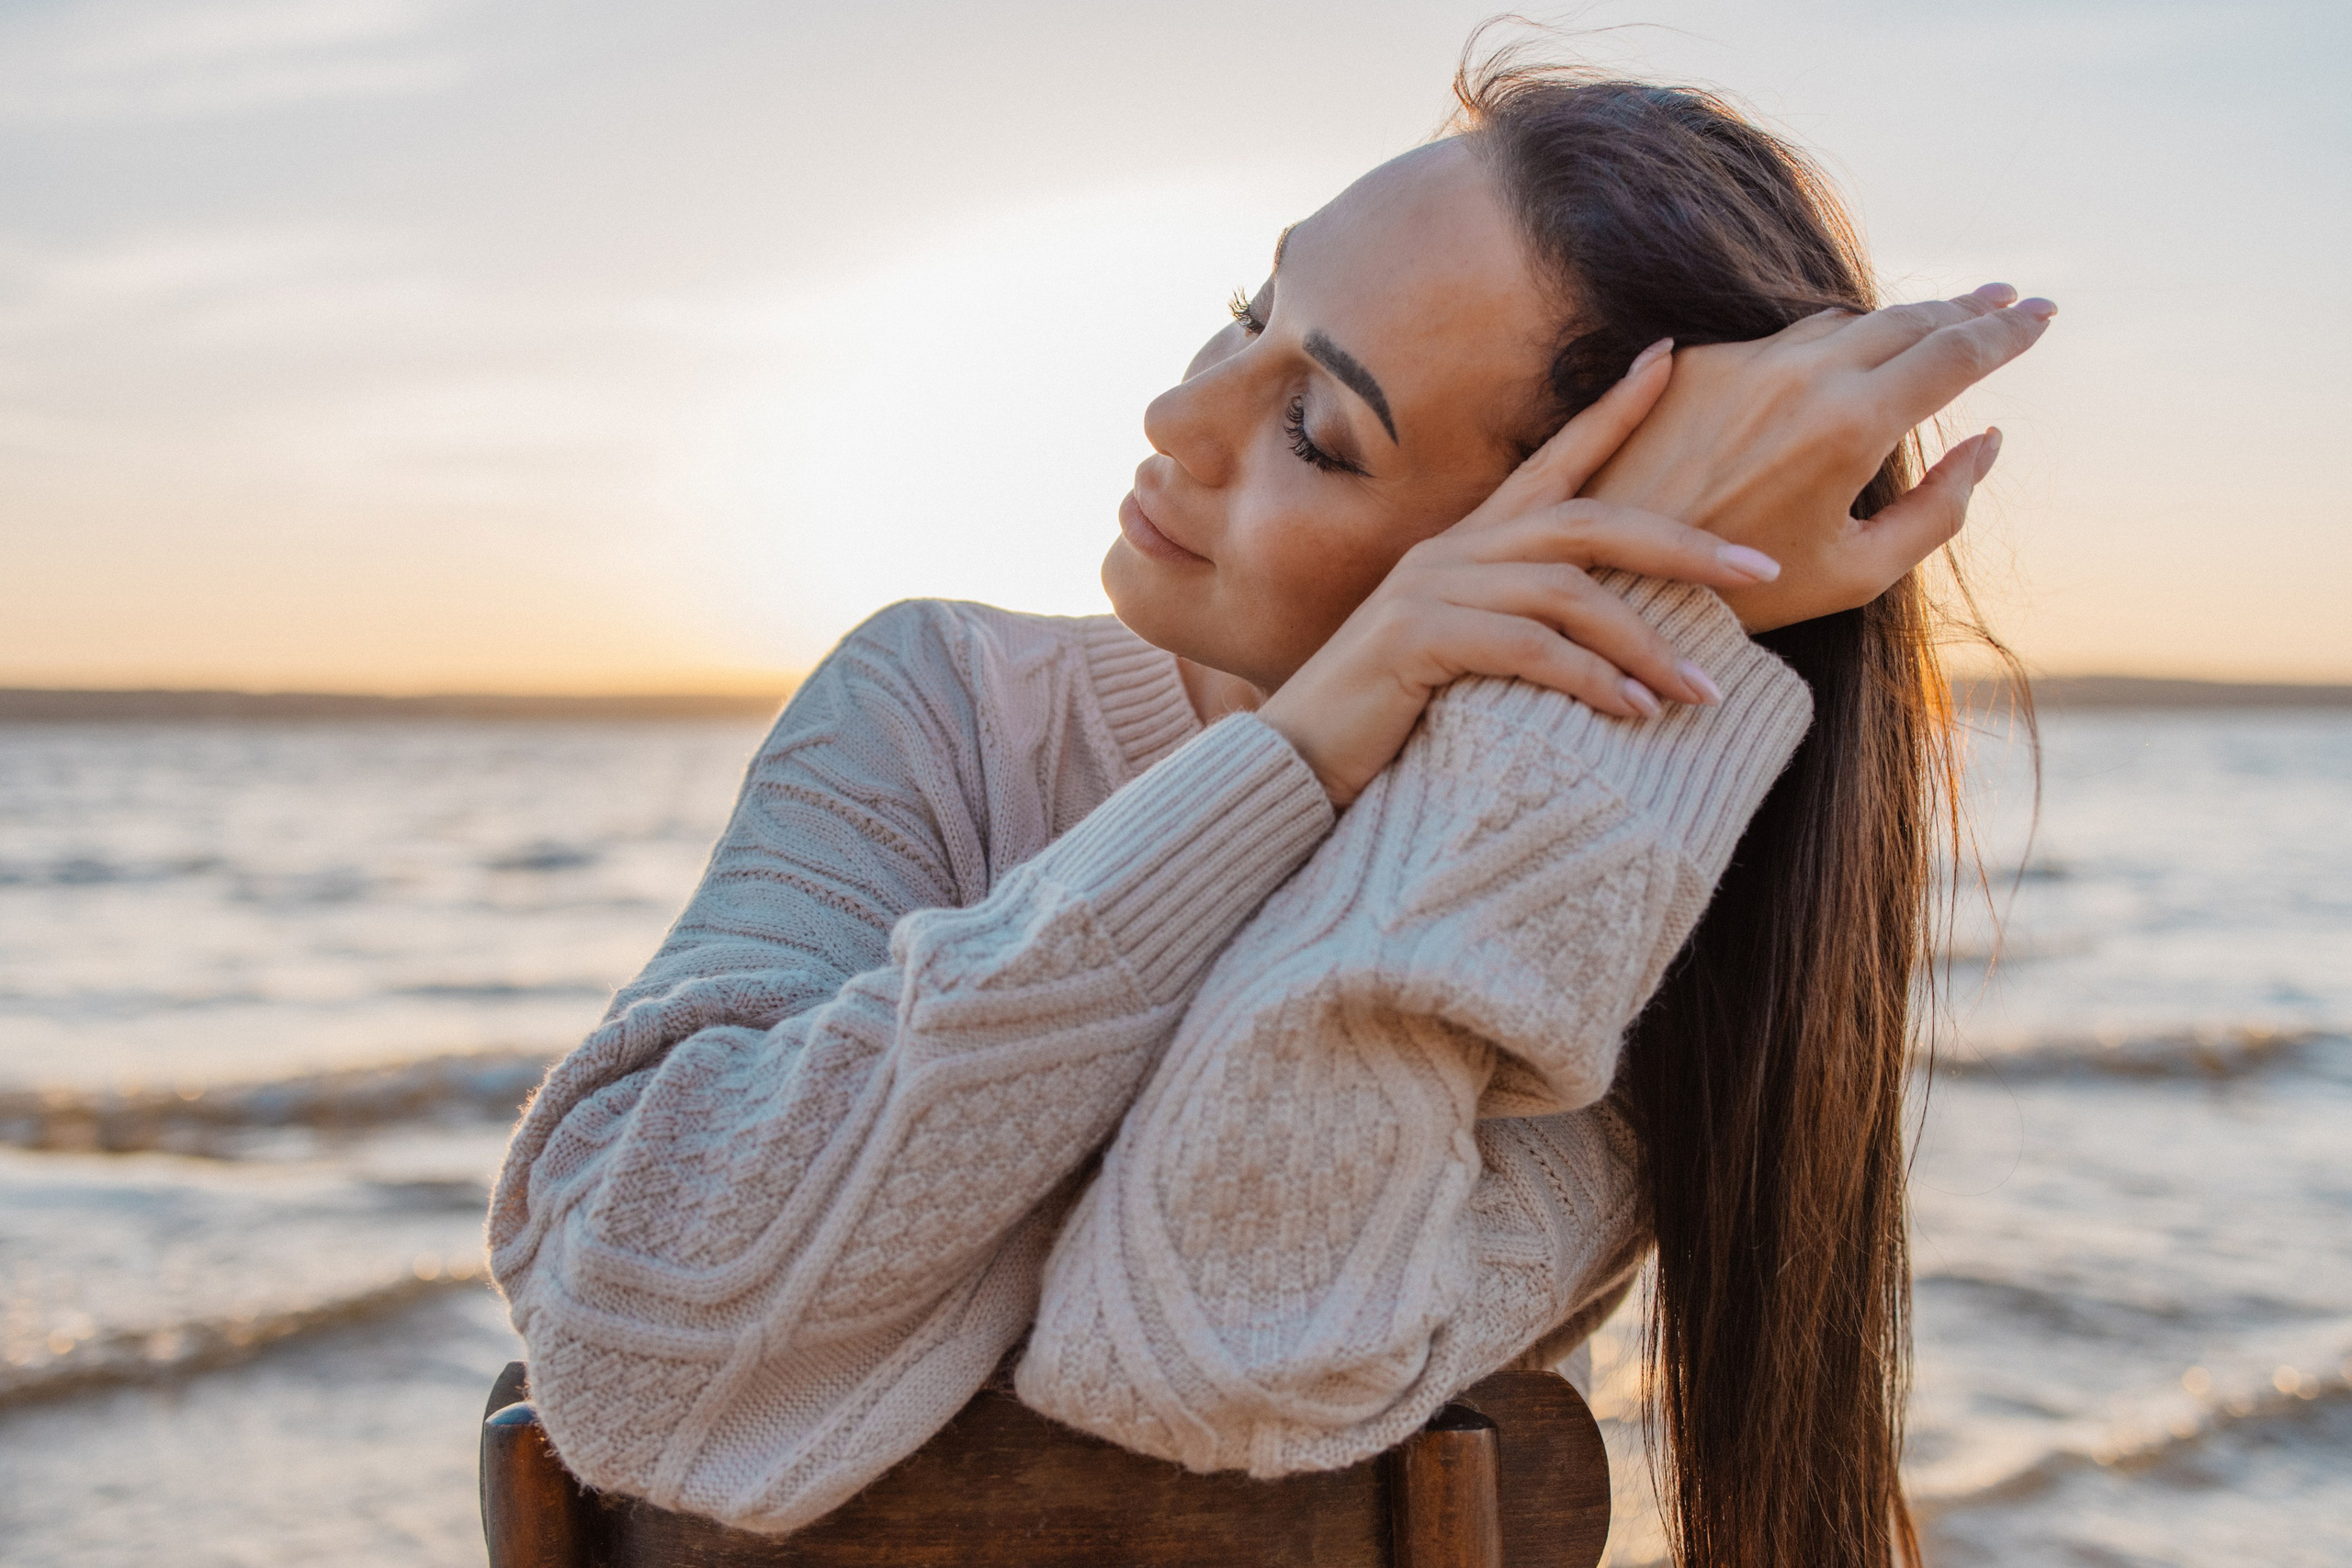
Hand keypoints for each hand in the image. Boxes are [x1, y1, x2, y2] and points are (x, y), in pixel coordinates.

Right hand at [1259, 341, 1780, 806]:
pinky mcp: (1416, 639)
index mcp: (1465, 545)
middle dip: (1682, 544)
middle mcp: (1450, 552)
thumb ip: (1524, 630)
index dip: (1612, 409)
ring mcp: (1430, 589)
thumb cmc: (1387, 720)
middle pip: (1586, 521)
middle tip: (1761, 570)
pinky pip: (1527, 648)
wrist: (1291, 764)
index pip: (1552, 459)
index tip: (1672, 358)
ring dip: (1646, 641)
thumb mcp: (1465, 659)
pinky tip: (1633, 712)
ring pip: (1567, 591)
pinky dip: (1591, 679)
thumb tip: (1615, 641)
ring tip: (1704, 691)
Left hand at [1584, 284, 2054, 630]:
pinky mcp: (1697, 362)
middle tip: (2006, 303)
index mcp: (1854, 423)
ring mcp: (1745, 361)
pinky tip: (1848, 351)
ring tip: (1937, 325)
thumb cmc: (1748, 593)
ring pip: (1844, 321)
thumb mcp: (1861, 572)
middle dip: (1966, 311)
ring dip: (1898, 320)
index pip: (1958, 354)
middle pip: (1908, 321)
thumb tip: (1987, 440)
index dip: (2011, 332)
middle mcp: (1802, 375)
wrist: (1622, 578)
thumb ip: (1941, 509)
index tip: (2046, 314)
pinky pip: (1780, 339)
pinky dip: (1826, 343)